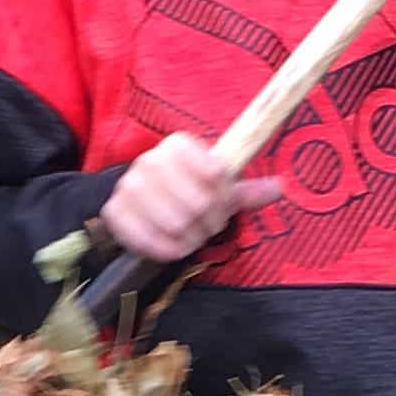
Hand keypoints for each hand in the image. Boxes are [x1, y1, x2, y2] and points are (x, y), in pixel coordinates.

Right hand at [107, 130, 282, 264]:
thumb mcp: (215, 188)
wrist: (136, 202)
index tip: (219, 199)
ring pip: (177, 225)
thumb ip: (245, 190)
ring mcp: (129, 186)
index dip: (224, 195)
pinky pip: (150, 241)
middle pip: (200, 203)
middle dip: (211, 222)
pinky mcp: (115, 213)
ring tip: (190, 234)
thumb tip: (280, 187)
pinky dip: (168, 250)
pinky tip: (173, 246)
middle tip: (206, 224)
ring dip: (191, 239)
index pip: (216, 173)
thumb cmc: (184, 193)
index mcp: (178, 145)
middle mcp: (150, 160)